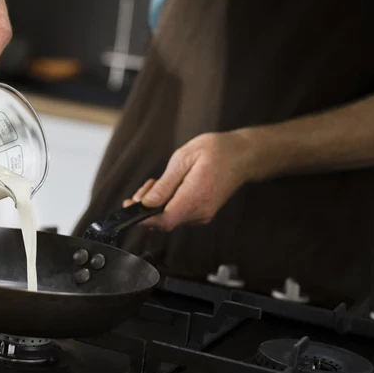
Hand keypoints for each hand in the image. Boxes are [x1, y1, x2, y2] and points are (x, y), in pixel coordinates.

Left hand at [122, 132, 261, 230]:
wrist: (243, 155)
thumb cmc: (216, 151)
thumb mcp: (184, 158)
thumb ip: (165, 183)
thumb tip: (147, 202)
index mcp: (195, 197)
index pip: (165, 221)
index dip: (144, 218)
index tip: (130, 207)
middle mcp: (200, 211)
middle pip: (164, 221)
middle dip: (146, 207)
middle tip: (144, 187)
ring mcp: (203, 214)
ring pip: (170, 218)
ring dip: (156, 205)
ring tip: (156, 183)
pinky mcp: (202, 212)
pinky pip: (179, 214)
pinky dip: (167, 204)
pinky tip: (167, 188)